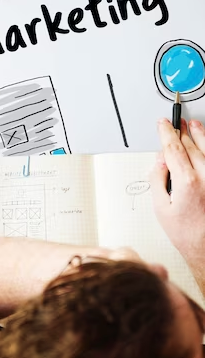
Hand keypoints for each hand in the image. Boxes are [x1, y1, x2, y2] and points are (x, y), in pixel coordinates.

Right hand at [151, 119, 204, 275]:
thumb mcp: (160, 208)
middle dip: (181, 132)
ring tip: (194, 125)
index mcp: (187, 182)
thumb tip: (160, 162)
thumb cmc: (188, 234)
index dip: (166, 133)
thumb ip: (158, 179)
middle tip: (175, 123)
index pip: (173, 148)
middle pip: (191, 145)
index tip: (163, 124)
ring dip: (200, 134)